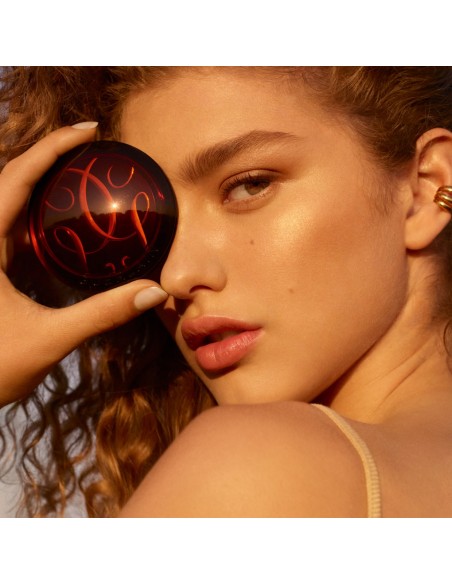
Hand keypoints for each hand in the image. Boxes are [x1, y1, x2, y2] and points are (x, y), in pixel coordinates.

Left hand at [0, 125, 167, 406]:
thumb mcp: (48, 340)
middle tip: (90, 145)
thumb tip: (153, 292)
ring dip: (41, 179)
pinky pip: (12, 226)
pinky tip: (63, 220)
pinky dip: (37, 211)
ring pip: (8, 201)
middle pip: (10, 180)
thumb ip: (101, 314)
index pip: (16, 178)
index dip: (52, 148)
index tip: (88, 130)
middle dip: (49, 155)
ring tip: (79, 170)